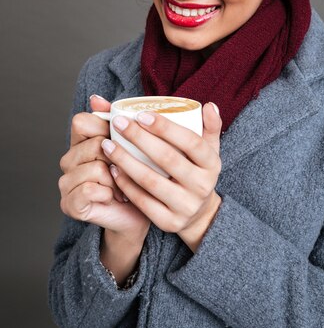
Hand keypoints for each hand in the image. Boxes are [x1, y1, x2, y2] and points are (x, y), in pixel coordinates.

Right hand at [58, 95, 150, 246]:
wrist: (138, 216)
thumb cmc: (138, 179)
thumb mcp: (132, 147)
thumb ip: (117, 121)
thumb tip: (96, 98)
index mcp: (81, 142)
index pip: (81, 121)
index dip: (104, 128)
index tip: (121, 141)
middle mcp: (69, 160)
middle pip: (93, 144)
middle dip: (118, 159)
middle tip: (126, 171)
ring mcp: (67, 182)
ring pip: (94, 168)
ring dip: (116, 179)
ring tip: (123, 187)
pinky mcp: (70, 203)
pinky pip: (89, 189)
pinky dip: (107, 194)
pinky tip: (114, 198)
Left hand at [101, 102, 222, 251]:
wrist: (199, 215)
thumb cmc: (197, 172)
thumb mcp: (209, 150)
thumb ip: (209, 127)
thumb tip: (209, 106)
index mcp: (211, 163)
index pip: (191, 142)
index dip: (166, 128)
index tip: (140, 114)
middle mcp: (202, 185)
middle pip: (168, 159)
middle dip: (140, 138)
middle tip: (118, 123)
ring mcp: (186, 206)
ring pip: (151, 181)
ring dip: (126, 161)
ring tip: (108, 144)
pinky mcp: (169, 222)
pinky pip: (143, 201)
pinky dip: (126, 184)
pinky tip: (113, 169)